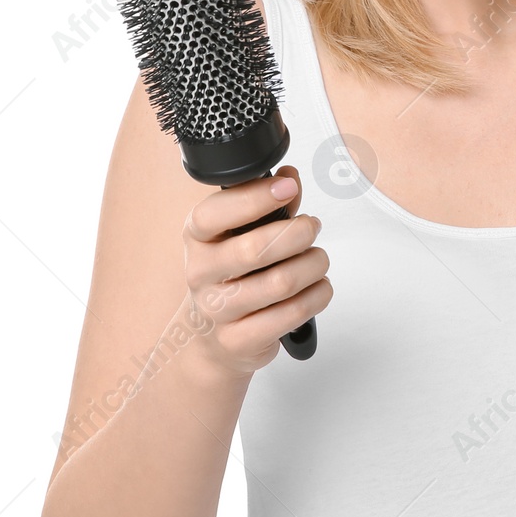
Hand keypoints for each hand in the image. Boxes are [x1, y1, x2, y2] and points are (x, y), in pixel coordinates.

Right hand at [182, 166, 330, 379]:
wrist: (217, 335)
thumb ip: (271, 205)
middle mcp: (200, 272)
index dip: (254, 198)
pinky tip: (318, 287)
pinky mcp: (238, 339)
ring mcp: (216, 310)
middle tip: (312, 227)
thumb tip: (288, 177)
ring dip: (313, 265)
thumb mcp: (245, 233)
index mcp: (197, 237)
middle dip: (297, 233)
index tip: (288, 188)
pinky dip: (316, 296)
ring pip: (280, 282)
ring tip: (318, 259)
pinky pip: (291, 314)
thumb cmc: (236, 273)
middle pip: (254, 250)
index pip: (213, 214)